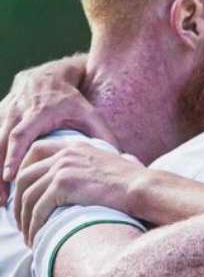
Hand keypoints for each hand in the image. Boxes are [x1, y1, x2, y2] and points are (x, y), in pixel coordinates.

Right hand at [0, 54, 118, 203]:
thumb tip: (119, 156)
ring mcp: (4, 113)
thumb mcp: (89, 113)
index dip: (14, 155)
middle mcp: (17, 112)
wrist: (48, 77)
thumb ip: (102, 133)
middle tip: (2, 199)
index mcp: (39, 112)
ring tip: (0, 199)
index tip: (9, 176)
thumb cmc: (71, 100)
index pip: (21, 134)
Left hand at [14, 140, 144, 245]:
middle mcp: (66, 154)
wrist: (143, 189)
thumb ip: (100, 165)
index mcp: (76, 147)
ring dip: (24, 219)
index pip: (36, 151)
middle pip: (25, 176)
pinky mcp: (63, 186)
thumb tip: (110, 171)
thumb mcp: (114, 164)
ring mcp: (63, 168)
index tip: (24, 192)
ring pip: (28, 196)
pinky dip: (34, 226)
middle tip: (22, 221)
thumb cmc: (136, 183)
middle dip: (18, 201)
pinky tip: (36, 238)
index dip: (23, 170)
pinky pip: (37, 209)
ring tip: (29, 236)